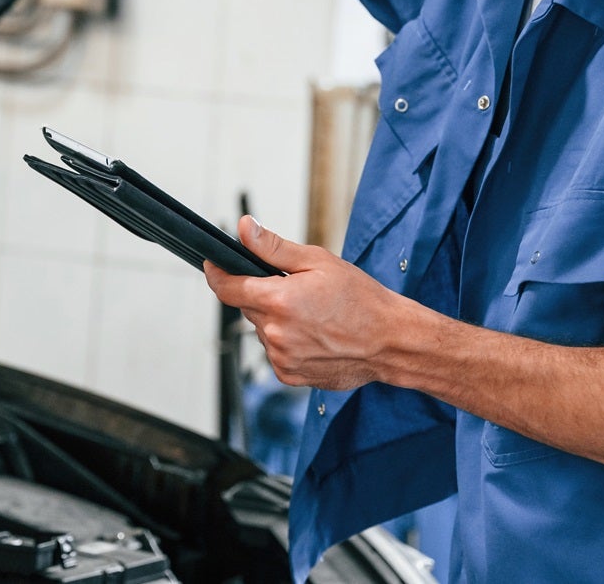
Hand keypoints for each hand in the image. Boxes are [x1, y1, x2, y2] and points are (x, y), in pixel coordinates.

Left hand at [204, 216, 405, 390]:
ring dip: (276, 320)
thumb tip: (244, 229)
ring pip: (263, 331)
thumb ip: (273, 248)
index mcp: (278, 301)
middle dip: (263, 295)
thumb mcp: (318, 261)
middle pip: (248, 307)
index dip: (216, 274)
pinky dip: (288, 342)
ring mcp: (281, 358)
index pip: (226, 288)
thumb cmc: (361, 299)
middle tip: (295, 290)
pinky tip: (313, 335)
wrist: (390, 341)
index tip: (214, 265)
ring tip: (312, 316)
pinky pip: (276, 353)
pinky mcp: (290, 376)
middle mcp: (275, 333)